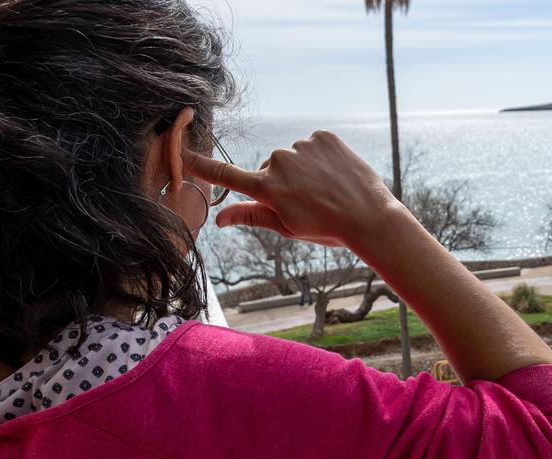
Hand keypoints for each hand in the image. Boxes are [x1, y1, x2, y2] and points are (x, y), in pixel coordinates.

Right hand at [188, 131, 404, 249]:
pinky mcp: (322, 136)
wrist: (369, 216)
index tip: (181, 152)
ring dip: (302, 170)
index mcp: (267, 188)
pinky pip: (312, 146)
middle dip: (280, 182)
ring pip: (292, 158)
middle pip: (269, 169)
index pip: (226, 176)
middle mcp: (279, 162)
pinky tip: (334, 174)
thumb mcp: (286, 227)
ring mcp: (301, 146)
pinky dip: (319, 158)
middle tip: (307, 202)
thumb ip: (251, 216)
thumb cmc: (326, 228)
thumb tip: (219, 219)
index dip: (201, 165)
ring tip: (325, 189)